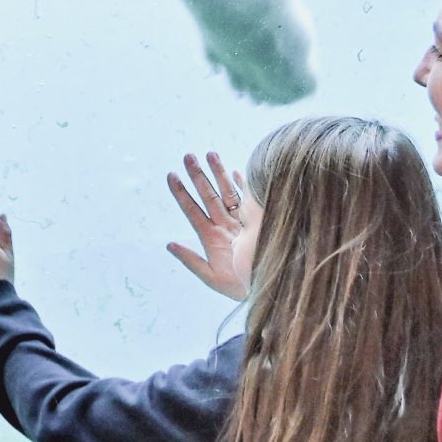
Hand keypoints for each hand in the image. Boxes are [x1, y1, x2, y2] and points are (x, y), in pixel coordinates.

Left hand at [165, 151, 257, 300]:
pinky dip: (242, 184)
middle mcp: (225, 226)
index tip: (170, 175)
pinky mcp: (258, 218)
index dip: (181, 194)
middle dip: (197, 176)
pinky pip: (248, 197)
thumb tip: (169, 244)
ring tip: (208, 153)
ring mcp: (241, 221)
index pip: (192, 211)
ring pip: (227, 192)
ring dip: (218, 173)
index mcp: (211, 238)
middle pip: (208, 196)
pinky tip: (235, 171)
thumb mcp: (212, 277)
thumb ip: (191, 260)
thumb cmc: (242, 287)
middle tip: (187, 156)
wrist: (272, 288)